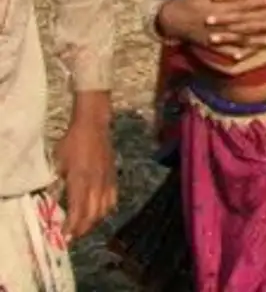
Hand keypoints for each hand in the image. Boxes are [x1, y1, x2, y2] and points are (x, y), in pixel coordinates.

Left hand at [54, 92, 115, 239]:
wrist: (94, 125)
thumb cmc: (72, 142)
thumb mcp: (58, 162)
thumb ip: (59, 181)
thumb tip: (56, 197)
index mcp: (80, 180)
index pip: (78, 211)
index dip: (72, 227)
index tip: (65, 236)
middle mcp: (96, 183)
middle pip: (93, 214)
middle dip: (83, 229)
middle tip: (73, 236)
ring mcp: (107, 180)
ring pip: (105, 209)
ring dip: (95, 221)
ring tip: (85, 226)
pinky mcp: (113, 175)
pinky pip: (113, 198)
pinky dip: (106, 209)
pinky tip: (99, 212)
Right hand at [156, 0, 265, 56]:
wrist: (168, 19)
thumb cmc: (185, 1)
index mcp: (215, 7)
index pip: (239, 4)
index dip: (255, 2)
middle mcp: (216, 23)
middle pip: (242, 23)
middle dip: (260, 23)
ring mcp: (212, 36)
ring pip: (236, 39)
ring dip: (253, 40)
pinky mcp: (207, 45)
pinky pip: (221, 51)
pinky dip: (232, 54)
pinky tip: (245, 56)